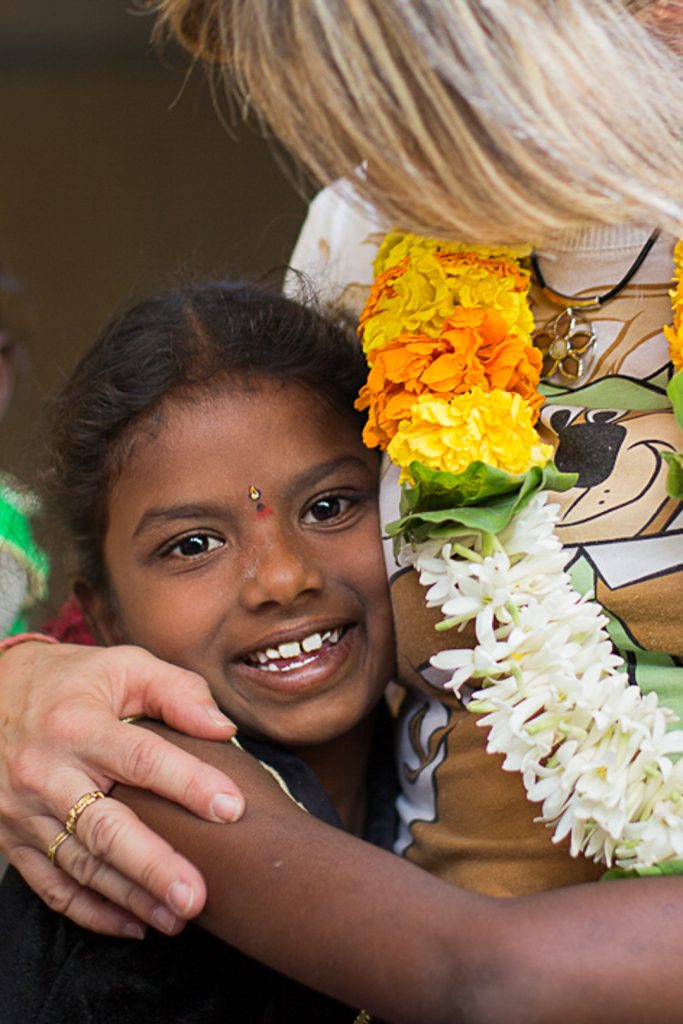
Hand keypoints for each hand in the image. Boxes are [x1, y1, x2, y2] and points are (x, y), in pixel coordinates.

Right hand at [0, 640, 243, 937]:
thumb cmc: (70, 681)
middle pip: (105, 827)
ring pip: (81, 865)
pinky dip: (91, 912)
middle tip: (197, 896)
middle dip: (153, 866)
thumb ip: (176, 692)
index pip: (141, 758)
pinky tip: (133, 924)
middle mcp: (47, 772)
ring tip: (178, 917)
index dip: (189, 783)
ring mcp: (25, 811)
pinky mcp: (12, 839)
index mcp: (78, 725)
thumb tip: (223, 728)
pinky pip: (51, 886)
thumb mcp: (123, 667)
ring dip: (131, 897)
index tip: (232, 808)